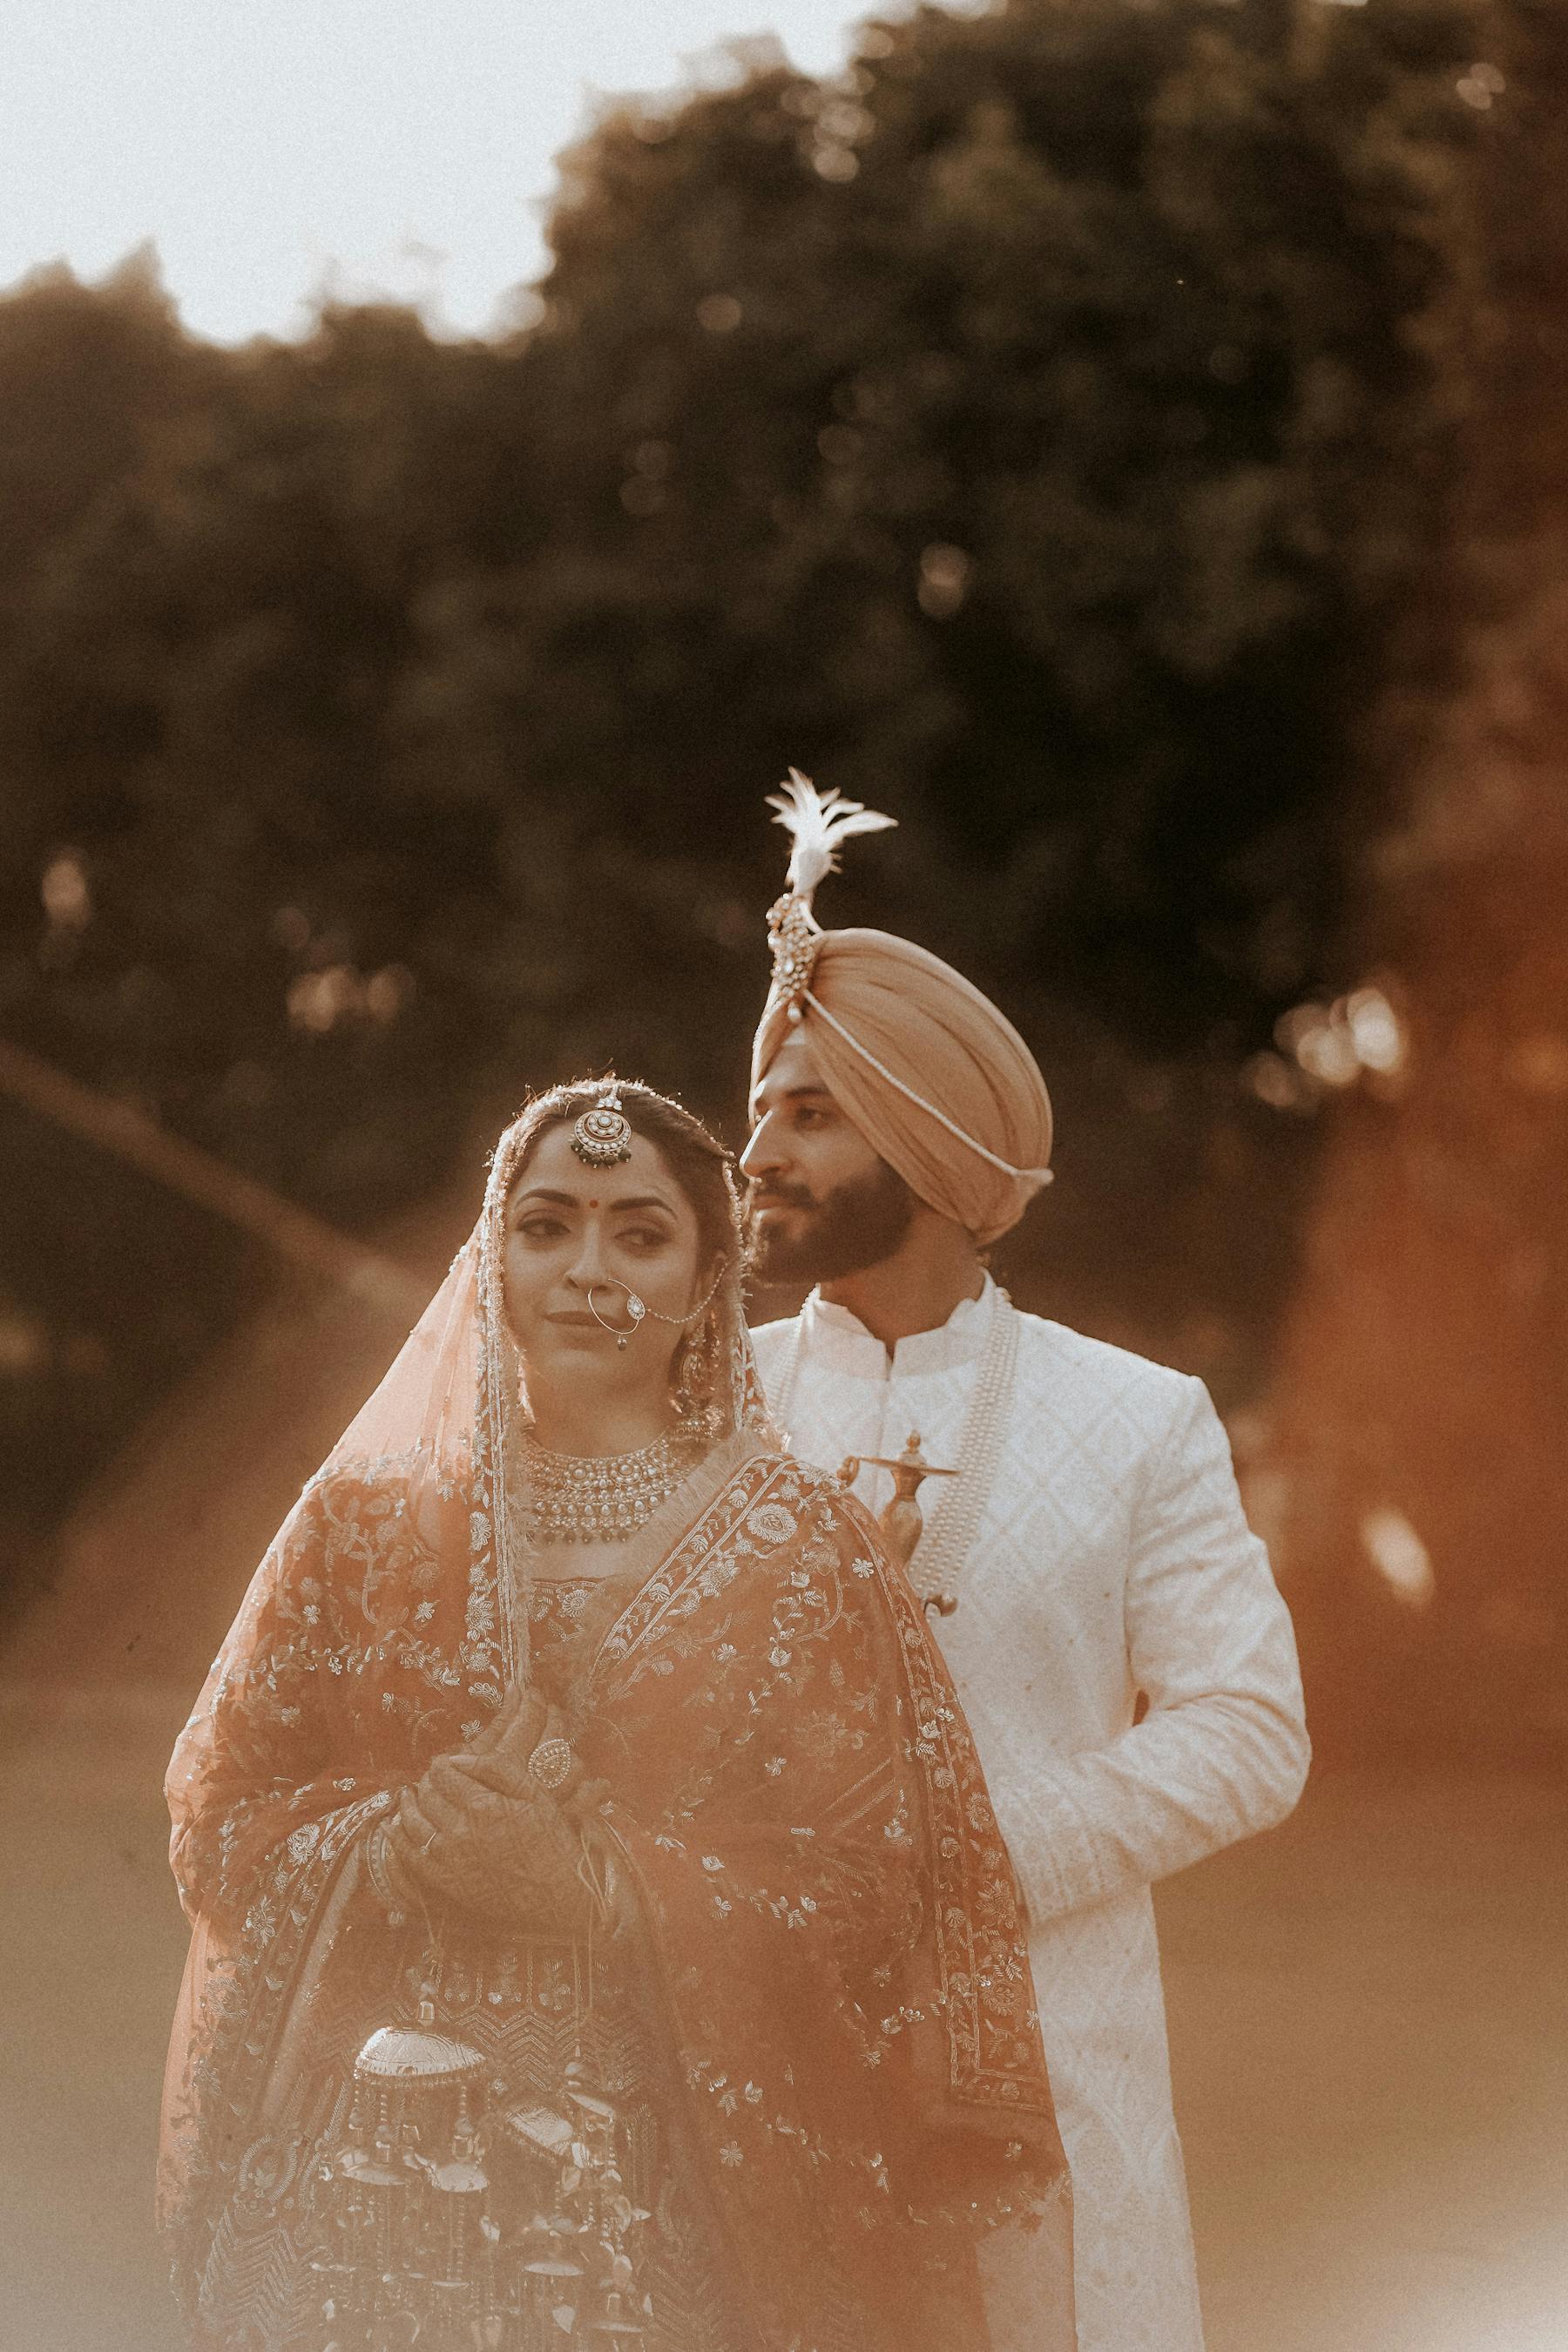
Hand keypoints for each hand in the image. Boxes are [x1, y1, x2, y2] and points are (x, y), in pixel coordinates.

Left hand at [379, 1686, 599, 1929]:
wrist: (557, 1894)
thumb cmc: (551, 1840)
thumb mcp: (534, 1794)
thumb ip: (498, 1768)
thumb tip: (459, 1757)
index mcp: (483, 1805)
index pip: (445, 1774)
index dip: (441, 1764)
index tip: (444, 1762)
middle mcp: (460, 1831)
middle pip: (428, 1796)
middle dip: (427, 1783)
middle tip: (431, 1779)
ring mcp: (450, 1859)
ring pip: (413, 1823)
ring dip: (407, 1806)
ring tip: (408, 1796)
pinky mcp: (446, 1883)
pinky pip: (410, 1856)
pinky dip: (397, 1839)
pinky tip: (394, 1827)